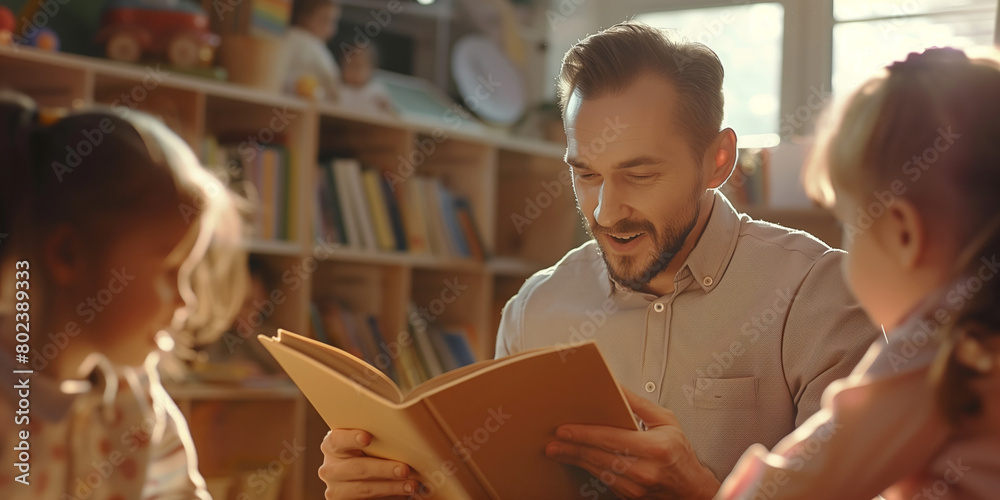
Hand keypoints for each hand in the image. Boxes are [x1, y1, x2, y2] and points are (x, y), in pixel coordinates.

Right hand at [319, 429, 419, 498]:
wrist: (353, 478)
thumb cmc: (364, 455)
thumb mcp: (363, 445)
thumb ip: (374, 440)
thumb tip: (403, 436)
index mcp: (331, 446)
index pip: (338, 440)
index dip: (351, 438)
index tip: (367, 438)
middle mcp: (330, 468)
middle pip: (357, 467)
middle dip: (384, 469)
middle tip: (404, 469)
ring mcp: (335, 489)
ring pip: (365, 489)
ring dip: (391, 487)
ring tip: (410, 485)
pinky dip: (388, 497)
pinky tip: (402, 495)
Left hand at [545, 389, 720, 498]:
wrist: (690, 488)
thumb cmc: (680, 453)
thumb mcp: (666, 421)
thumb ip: (638, 404)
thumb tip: (617, 387)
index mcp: (654, 448)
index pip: (611, 439)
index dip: (585, 434)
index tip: (565, 430)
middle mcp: (644, 470)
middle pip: (599, 456)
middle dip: (572, 448)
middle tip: (553, 442)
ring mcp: (636, 486)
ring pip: (597, 470)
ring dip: (576, 459)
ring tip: (558, 450)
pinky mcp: (629, 495)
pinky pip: (603, 480)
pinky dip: (589, 469)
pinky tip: (578, 460)